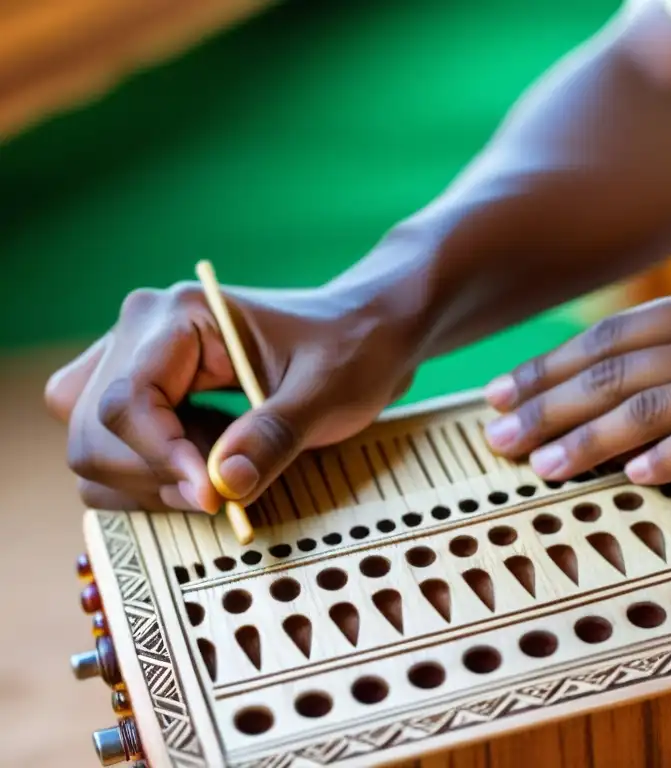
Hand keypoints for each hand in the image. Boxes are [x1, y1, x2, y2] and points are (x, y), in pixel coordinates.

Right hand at [45, 282, 414, 512]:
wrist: (364, 335)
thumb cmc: (352, 350)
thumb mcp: (328, 393)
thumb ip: (275, 436)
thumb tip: (224, 485)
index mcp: (177, 316)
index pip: (128, 403)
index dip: (163, 460)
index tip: (215, 497)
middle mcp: (138, 334)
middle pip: (95, 433)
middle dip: (156, 476)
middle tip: (227, 489)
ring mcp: (131, 365)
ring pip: (93, 449)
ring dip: (151, 483)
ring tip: (226, 468)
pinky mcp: (140, 396)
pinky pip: (111, 453)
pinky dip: (152, 479)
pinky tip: (211, 464)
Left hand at [482, 275, 670, 506]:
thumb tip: (634, 382)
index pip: (617, 333)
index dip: (553, 364)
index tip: (506, 391)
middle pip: (616, 366)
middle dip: (546, 401)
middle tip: (496, 434)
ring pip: (647, 404)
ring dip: (584, 438)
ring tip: (539, 468)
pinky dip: (661, 458)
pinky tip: (626, 479)